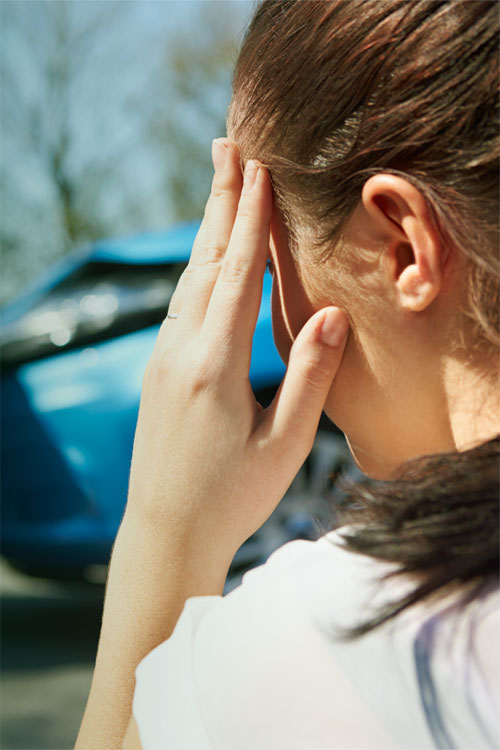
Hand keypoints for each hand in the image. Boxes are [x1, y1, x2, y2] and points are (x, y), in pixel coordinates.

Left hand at [127, 139, 348, 570]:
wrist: (166, 530)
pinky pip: (180, 304)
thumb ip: (310, 374)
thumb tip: (335, 312)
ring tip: (220, 187)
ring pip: (187, 279)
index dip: (251, 218)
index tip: (259, 166)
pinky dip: (198, 268)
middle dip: (220, 201)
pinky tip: (206, 259)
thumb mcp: (286, 442)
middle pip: (204, 261)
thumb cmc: (232, 495)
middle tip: (227, 146)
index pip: (236, 273)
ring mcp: (162, 359)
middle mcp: (179, 352)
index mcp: (213, 366)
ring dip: (207, 230)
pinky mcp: (158, 371)